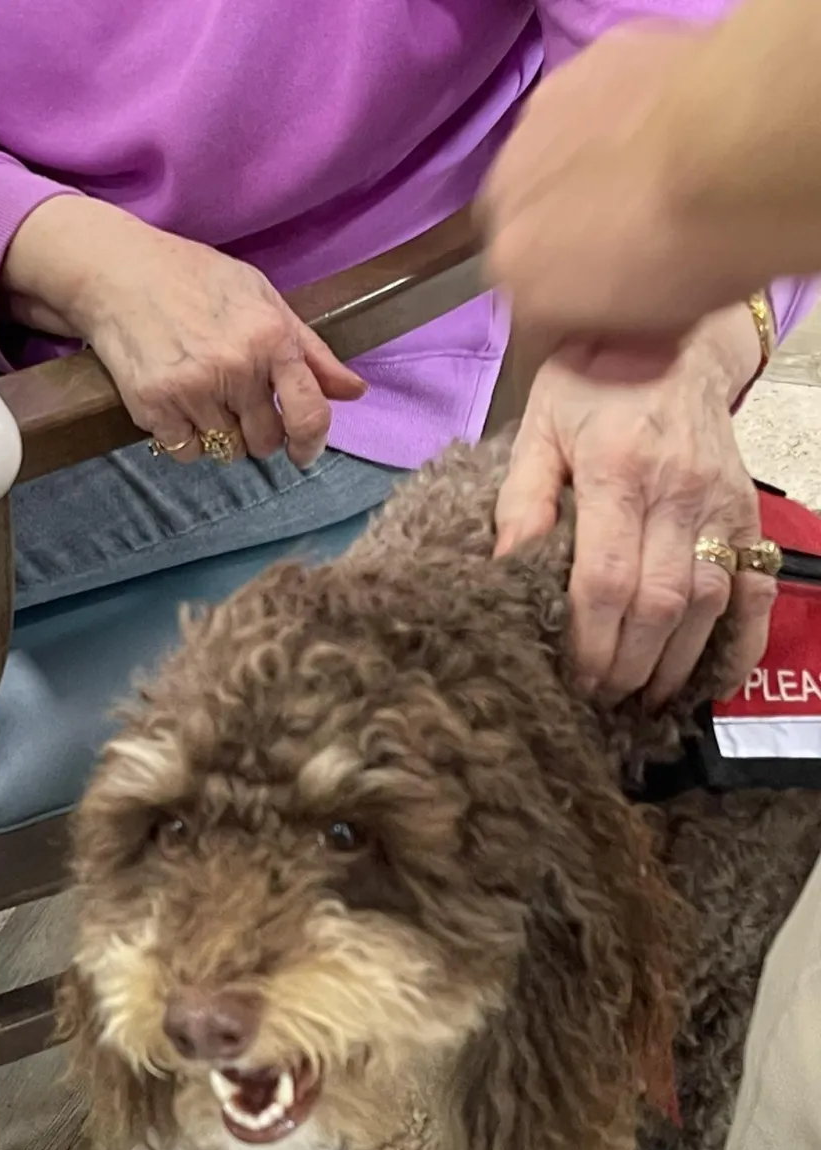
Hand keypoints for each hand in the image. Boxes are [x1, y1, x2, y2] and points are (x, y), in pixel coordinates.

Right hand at [2, 196, 365, 466]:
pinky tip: (178, 406)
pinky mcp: (154, 407)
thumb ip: (310, 351)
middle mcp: (235, 368)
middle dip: (259, 433)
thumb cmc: (195, 279)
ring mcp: (193, 391)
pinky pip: (187, 453)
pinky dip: (186, 440)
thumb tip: (354, 391)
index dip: (312, 443)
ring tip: (205, 397)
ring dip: (221, 435)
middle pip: (266, 442)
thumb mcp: (262, 298)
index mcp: (269, 338)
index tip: (303, 452)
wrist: (116, 273)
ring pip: (227, 450)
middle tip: (239, 405)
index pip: (309, 414)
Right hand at [482, 24, 759, 354]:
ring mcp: (530, 132)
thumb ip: (611, 334)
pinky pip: (574, 114)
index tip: (622, 334)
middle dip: (563, 256)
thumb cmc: (702, 255)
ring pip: (539, 174)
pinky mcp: (570, 75)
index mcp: (517, 280)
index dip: (580, 333)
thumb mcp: (655, 331)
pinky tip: (647, 130)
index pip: (534, 325)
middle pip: (524, 243)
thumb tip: (613, 337)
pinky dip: (601, 128)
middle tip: (628, 255)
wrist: (744, 147)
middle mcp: (502, 206)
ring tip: (635, 185)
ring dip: (572, 186)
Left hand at [496, 307, 773, 706]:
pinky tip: (712, 677)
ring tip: (642, 699)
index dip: (591, 639)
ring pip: (707, 605)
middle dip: (628, 665)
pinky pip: (754, 588)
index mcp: (617, 472)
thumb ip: (522, 502)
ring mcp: (721, 506)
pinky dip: (739, 640)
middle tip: (602, 699)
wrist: (673, 338)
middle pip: (659, 604)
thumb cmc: (593, 384)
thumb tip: (506, 571)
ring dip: (675, 664)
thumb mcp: (540, 429)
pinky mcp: (747, 514)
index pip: (607, 578)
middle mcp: (677, 493)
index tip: (573, 675)